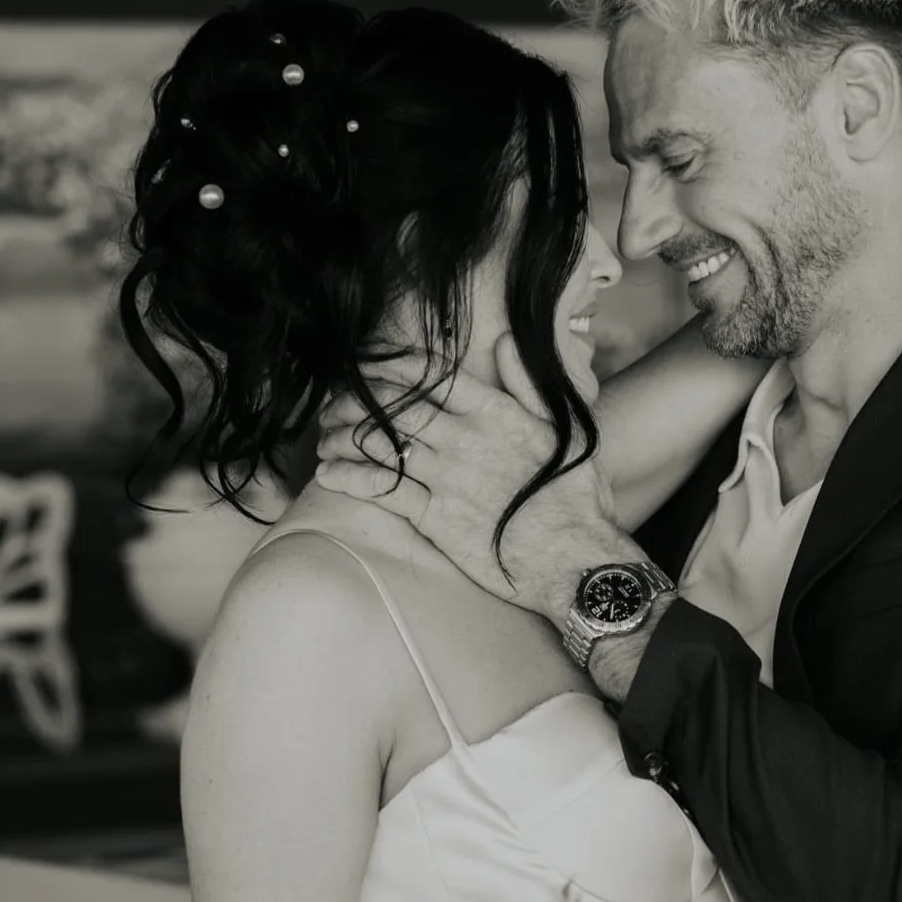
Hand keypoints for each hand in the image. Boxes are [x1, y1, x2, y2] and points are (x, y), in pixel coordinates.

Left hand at [314, 335, 629, 620]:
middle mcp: (465, 440)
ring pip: (381, 444)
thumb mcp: (565, 428)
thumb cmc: (576, 496)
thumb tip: (504, 342)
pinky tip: (327, 472)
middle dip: (355, 398)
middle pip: (394, 407)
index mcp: (495, 412)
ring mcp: (447, 479)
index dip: (389, 365)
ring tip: (324, 433)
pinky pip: (382, 490)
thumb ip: (528, 385)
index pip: (429, 376)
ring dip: (343, 434)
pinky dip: (349, 478)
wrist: (576, 558)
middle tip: (333, 399)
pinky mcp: (436, 519)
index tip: (365, 363)